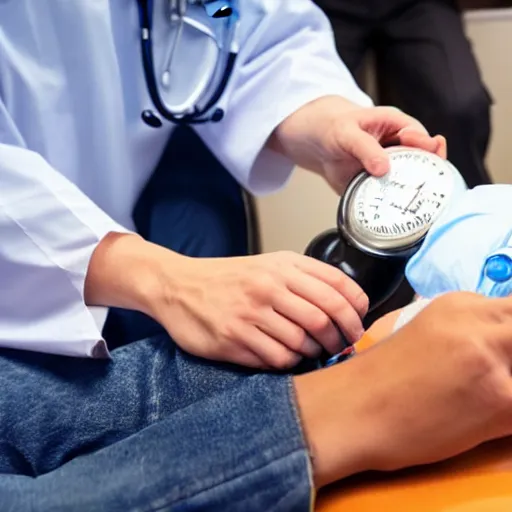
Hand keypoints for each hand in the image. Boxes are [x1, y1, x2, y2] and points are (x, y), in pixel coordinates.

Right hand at [151, 251, 368, 368]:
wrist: (178, 286)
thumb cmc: (229, 278)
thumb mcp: (267, 264)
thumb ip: (303, 278)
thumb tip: (345, 304)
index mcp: (282, 265)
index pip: (337, 287)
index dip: (356, 309)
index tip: (359, 322)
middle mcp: (268, 286)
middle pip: (324, 318)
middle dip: (340, 337)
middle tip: (341, 344)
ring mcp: (250, 314)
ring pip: (302, 343)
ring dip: (314, 351)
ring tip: (312, 350)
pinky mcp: (234, 339)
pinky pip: (277, 359)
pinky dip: (289, 362)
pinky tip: (285, 354)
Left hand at [270, 95, 446, 193]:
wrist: (315, 143)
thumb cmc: (332, 127)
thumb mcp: (346, 132)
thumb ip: (365, 148)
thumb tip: (383, 168)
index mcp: (397, 126)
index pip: (422, 137)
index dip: (429, 147)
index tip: (426, 154)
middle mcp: (398, 147)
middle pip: (424, 162)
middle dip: (428, 174)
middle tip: (425, 184)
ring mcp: (390, 167)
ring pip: (410, 181)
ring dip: (411, 192)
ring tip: (413, 202)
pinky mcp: (379, 184)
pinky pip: (391, 195)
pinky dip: (393, 203)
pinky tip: (394, 211)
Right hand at [295, 292, 511, 487]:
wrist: (355, 408)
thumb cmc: (383, 379)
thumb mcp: (428, 334)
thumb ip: (470, 329)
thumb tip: (499, 345)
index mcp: (459, 304)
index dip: (509, 336)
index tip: (501, 353)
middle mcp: (479, 322)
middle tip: (498, 373)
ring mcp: (491, 357)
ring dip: (511, 383)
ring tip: (487, 396)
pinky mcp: (501, 398)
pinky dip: (507, 415)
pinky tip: (480, 420)